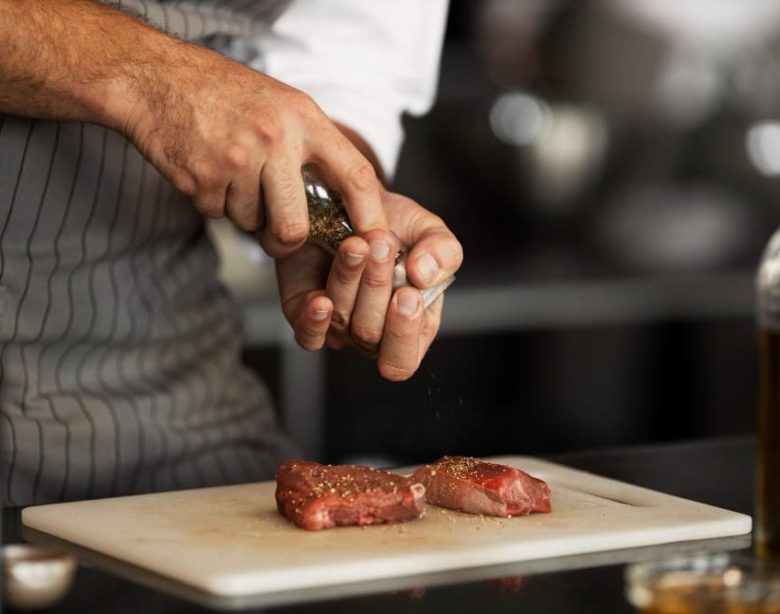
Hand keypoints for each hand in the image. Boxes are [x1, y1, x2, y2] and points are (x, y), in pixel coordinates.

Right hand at [118, 43, 386, 256]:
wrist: (157, 78)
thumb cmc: (225, 94)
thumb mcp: (283, 104)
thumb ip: (313, 148)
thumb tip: (341, 205)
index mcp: (304, 119)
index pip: (356, 176)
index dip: (370, 216)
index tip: (376, 240)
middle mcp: (275, 140)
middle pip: (294, 229)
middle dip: (284, 241)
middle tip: (276, 233)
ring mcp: (236, 160)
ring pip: (251, 224)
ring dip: (243, 211)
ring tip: (231, 171)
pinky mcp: (201, 179)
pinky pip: (219, 215)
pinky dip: (214, 201)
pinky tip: (208, 168)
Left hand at [276, 189, 462, 380]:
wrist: (349, 200)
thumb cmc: (394, 224)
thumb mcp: (428, 231)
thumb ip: (443, 252)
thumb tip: (424, 276)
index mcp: (409, 326)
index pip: (403, 360)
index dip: (403, 335)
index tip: (407, 293)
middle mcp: (371, 333)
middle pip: (370, 336)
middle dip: (377, 287)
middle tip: (381, 243)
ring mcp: (336, 326)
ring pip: (340, 322)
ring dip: (350, 279)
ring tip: (357, 242)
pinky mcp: (303, 313)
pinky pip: (307, 333)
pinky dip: (314, 319)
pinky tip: (321, 300)